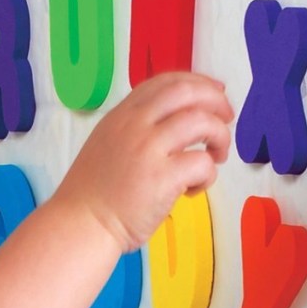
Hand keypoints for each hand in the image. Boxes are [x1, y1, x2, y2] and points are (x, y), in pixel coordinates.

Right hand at [54, 71, 232, 251]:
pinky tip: (193, 189)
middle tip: (226, 118)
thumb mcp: (106, 144)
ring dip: (219, 136)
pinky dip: (207, 175)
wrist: (80, 224)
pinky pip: (202, 163)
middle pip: (186, 92)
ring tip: (216, 155)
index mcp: (121, 116)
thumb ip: (134, 128)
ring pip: (202, 123)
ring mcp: (147, 150)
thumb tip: (175, 120)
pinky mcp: (162, 178)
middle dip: (215, 101)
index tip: (214, 93)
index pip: (164, 82)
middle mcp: (134, 126)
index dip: (196, 83)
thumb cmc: (92, 193)